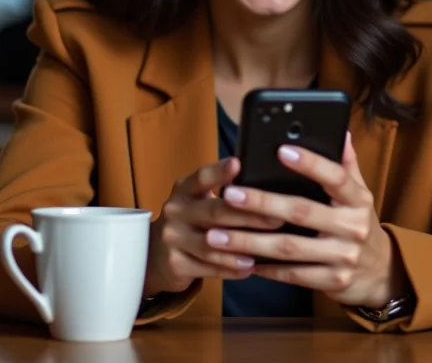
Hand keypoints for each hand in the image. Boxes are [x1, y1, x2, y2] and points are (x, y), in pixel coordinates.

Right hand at [144, 157, 281, 296]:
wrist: (154, 254)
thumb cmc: (190, 221)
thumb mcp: (197, 200)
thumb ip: (222, 192)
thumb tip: (261, 181)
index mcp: (184, 189)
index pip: (201, 177)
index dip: (219, 171)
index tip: (238, 164)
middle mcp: (175, 210)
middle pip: (213, 212)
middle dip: (248, 215)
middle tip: (276, 217)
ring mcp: (173, 238)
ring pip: (212, 244)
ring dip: (241, 246)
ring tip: (267, 247)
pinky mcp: (175, 264)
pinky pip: (209, 268)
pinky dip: (231, 269)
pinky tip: (250, 267)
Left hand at [209, 133, 407, 308]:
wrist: (381, 272)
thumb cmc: (357, 222)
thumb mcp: (359, 193)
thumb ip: (345, 164)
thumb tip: (339, 131)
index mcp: (358, 199)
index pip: (335, 177)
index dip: (309, 163)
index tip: (280, 150)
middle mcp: (353, 227)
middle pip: (302, 211)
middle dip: (262, 203)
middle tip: (229, 194)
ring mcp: (343, 257)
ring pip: (290, 248)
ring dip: (250, 241)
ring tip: (217, 235)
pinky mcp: (333, 282)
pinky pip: (293, 275)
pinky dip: (266, 268)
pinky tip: (241, 259)